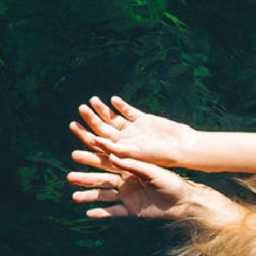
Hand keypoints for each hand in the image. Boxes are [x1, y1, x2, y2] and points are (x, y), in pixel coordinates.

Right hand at [67, 153, 229, 222]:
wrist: (185, 202)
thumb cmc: (172, 182)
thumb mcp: (153, 171)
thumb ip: (133, 165)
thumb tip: (112, 155)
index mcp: (130, 169)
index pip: (106, 163)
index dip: (91, 159)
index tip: (74, 154)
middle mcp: (125, 182)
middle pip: (101, 179)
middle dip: (85, 178)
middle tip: (68, 177)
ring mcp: (126, 196)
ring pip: (103, 196)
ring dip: (89, 196)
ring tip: (74, 197)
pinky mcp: (130, 210)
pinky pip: (113, 212)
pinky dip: (101, 213)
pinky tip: (88, 213)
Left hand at [70, 95, 200, 168]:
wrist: (182, 147)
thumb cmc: (160, 156)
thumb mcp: (135, 153)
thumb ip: (116, 148)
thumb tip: (96, 141)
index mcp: (120, 150)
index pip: (98, 141)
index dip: (85, 134)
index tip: (74, 125)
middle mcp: (125, 140)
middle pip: (103, 128)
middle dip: (91, 119)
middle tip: (81, 109)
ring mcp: (134, 129)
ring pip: (113, 118)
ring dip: (103, 110)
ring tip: (93, 100)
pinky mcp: (143, 120)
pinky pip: (128, 111)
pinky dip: (121, 105)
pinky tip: (113, 100)